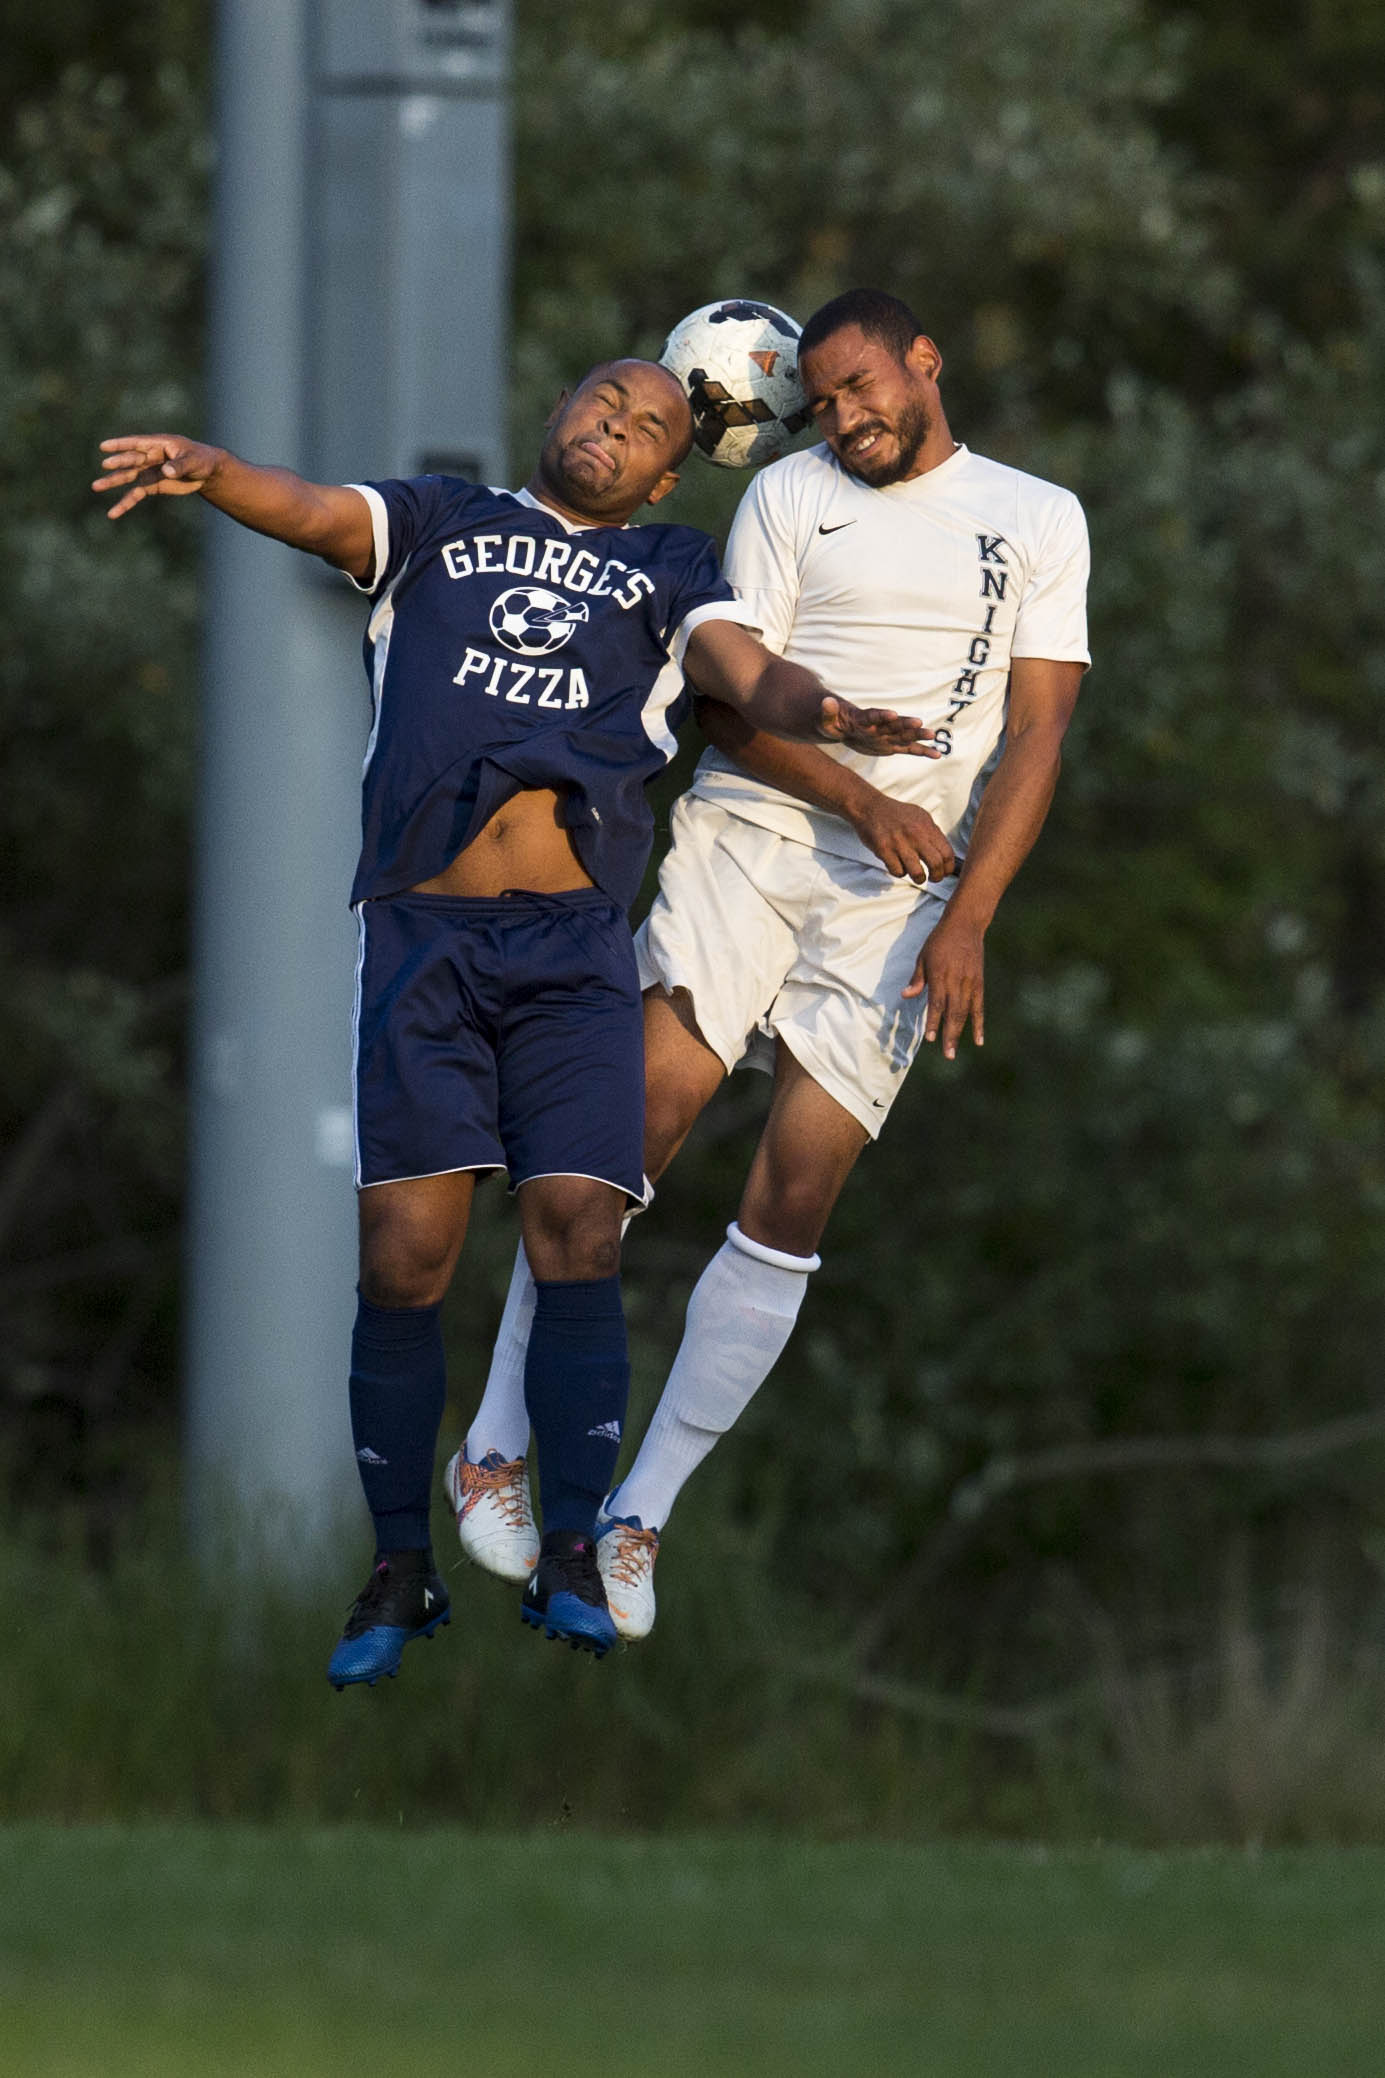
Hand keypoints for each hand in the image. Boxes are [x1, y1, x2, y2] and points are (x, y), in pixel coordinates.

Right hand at [93, 434, 224, 518]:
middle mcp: (149, 457)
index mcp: (158, 445)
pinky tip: (113, 513)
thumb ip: (180, 465)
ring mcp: (148, 472)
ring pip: (128, 477)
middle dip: (119, 463)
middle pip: (131, 460)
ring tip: (96, 486)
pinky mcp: (151, 486)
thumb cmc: (200, 460)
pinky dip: (125, 503)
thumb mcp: (193, 461)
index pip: (137, 443)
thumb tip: (166, 471)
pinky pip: (135, 495)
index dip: (121, 445)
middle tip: (105, 465)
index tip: (104, 446)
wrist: (205, 472)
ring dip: (113, 482)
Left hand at [817, 696, 941, 758]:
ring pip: (905, 735)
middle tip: (920, 723)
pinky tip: (937, 754)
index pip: (873, 716)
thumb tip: (826, 701)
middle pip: (894, 724)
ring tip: (933, 736)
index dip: (882, 715)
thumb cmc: (832, 722)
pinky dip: (922, 751)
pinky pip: (908, 749)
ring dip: (918, 736)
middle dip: (906, 724)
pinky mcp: (891, 745)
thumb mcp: (826, 720)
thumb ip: (827, 711)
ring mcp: (887, 735)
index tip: (892, 714)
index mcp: (863, 719)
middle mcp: (879, 726)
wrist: (842, 726)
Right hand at [847, 789, 956, 881]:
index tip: (945, 872)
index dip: (948, 867)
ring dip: (919, 879)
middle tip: (934, 878)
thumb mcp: (920, 816)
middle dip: (937, 877)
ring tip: (918, 877)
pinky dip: (900, 872)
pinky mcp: (884, 850)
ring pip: (917, 873)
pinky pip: (898, 871)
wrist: (871, 807)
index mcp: (926, 827)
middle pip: (936, 864)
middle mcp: (915, 835)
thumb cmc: (896, 814)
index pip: (947, 853)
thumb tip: (943, 851)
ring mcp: (899, 843)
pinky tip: (899, 866)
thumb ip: (932, 832)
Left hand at [904, 908, 984, 1057]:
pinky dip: (979, 1024)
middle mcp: (956, 982)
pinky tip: (978, 1040)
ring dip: (960, 1034)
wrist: (965, 925)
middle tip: (947, 1055)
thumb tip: (906, 995)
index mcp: (940, 976)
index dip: (934, 1022)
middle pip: (953, 1013)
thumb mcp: (923, 956)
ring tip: (953, 1052)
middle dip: (949, 1035)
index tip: (931, 1038)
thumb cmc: (939, 941)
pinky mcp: (979, 983)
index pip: (937, 1004)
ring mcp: (970, 983)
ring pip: (966, 1013)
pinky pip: (979, 1007)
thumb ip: (917, 979)